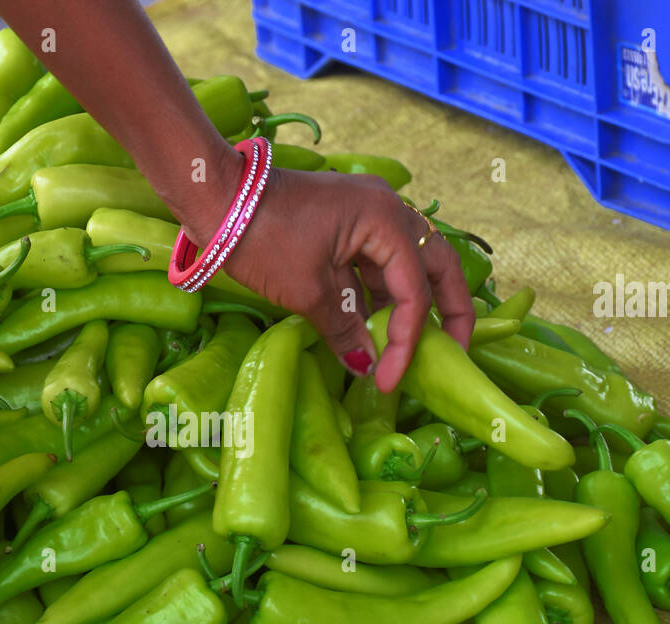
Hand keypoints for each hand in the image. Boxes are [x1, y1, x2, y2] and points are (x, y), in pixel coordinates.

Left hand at [217, 168, 476, 392]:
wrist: (217, 198)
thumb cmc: (262, 238)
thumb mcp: (307, 291)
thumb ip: (346, 330)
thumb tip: (367, 367)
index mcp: (386, 219)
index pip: (415, 289)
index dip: (408, 339)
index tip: (390, 380)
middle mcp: (388, 210)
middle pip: (436, 266)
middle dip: (447, 311)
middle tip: (453, 352)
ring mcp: (369, 213)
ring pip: (407, 266)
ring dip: (408, 307)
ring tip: (403, 351)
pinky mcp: (348, 223)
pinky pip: (377, 263)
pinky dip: (380, 296)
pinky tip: (374, 329)